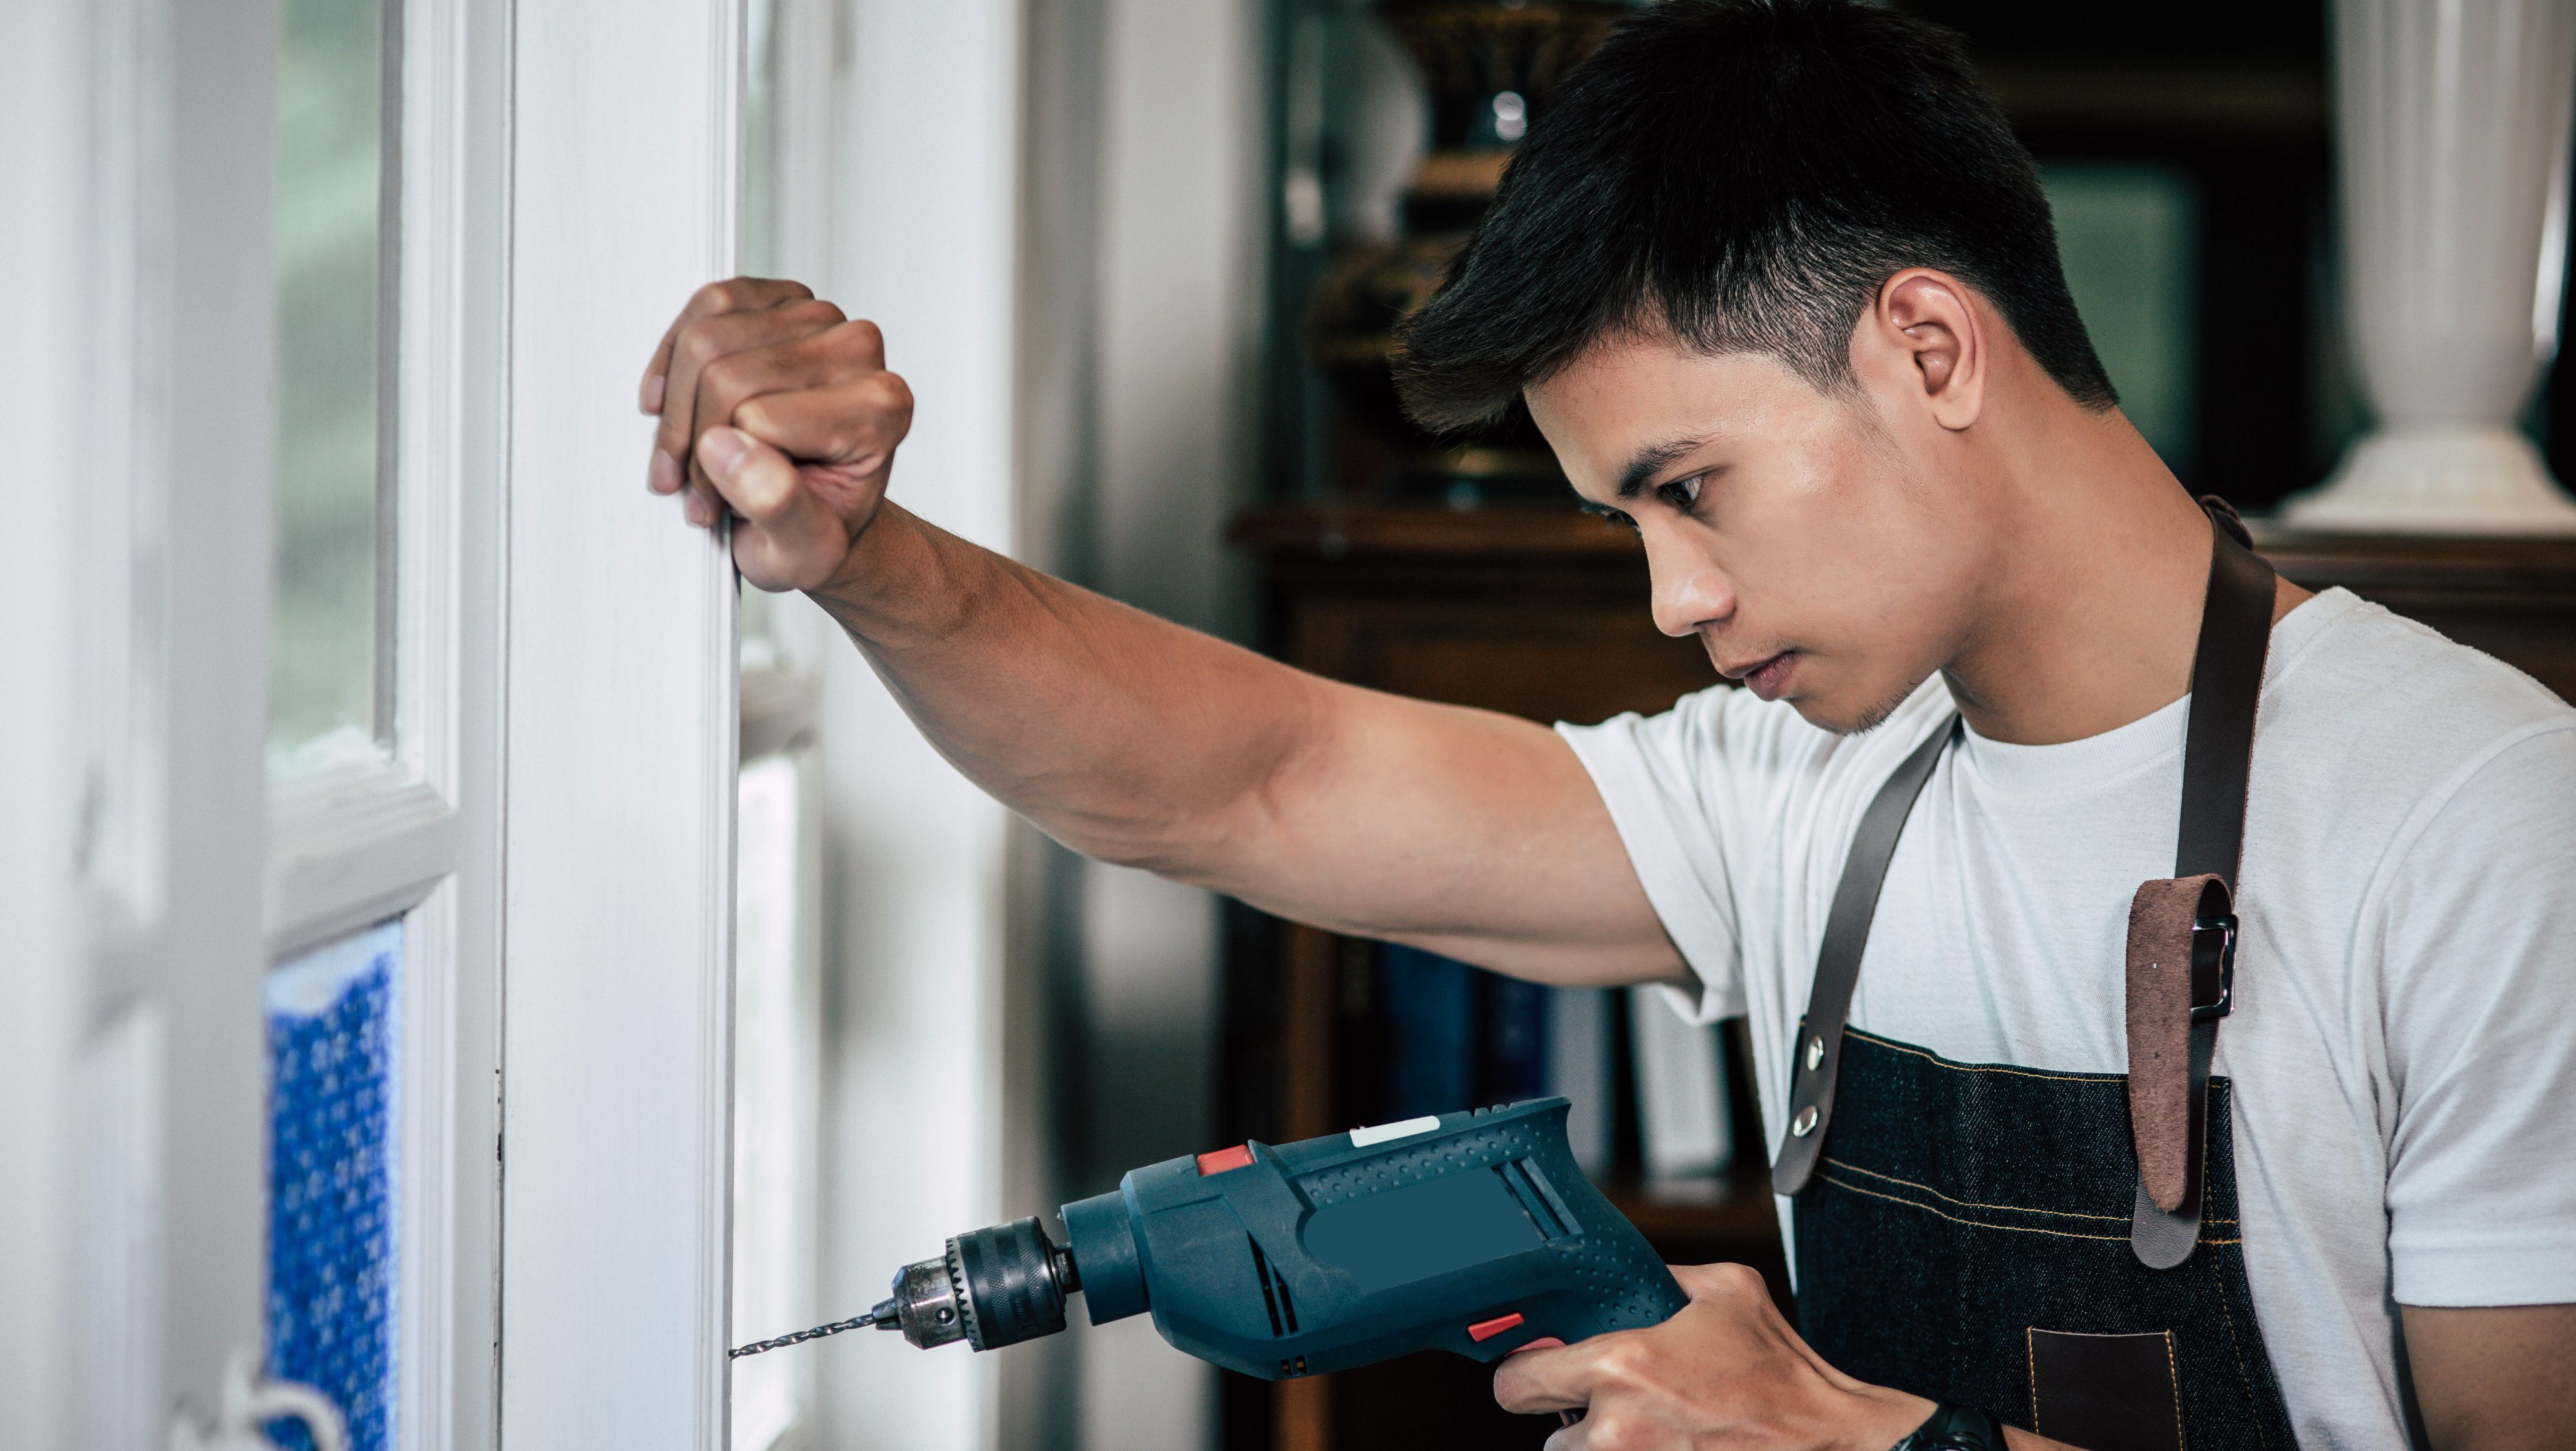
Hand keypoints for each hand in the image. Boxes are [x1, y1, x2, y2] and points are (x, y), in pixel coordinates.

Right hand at [638, 276, 914, 591]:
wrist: (822, 509)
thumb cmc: (818, 526)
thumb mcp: (804, 553)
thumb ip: (777, 506)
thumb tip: (728, 450)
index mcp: (881, 407)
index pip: (756, 418)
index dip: (719, 470)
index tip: (715, 505)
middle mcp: (859, 350)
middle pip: (724, 375)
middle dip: (693, 439)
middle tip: (698, 486)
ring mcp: (819, 317)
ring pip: (703, 339)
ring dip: (678, 406)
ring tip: (693, 453)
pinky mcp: (782, 298)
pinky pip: (705, 305)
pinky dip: (676, 357)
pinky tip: (679, 403)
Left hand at [1494, 1263, 1934, 1450]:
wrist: (1831, 1440)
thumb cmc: (1784, 1374)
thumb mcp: (1728, 1292)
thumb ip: (1664, 1277)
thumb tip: (1632, 1274)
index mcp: (1622, 1365)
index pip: (1517, 1383)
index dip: (1526, 1374)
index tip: (1539, 1370)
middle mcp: (1617, 1428)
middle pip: (1548, 1437)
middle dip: (1572, 1418)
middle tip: (1609, 1403)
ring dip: (1603, 1448)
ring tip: (1651, 1427)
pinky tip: (1671, 1443)